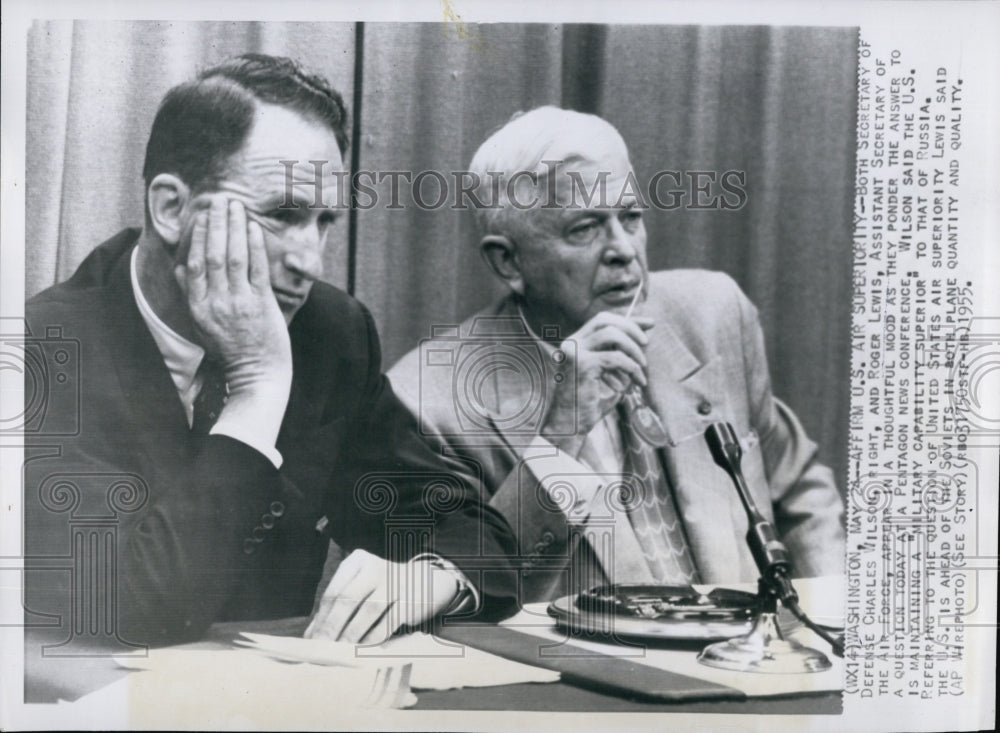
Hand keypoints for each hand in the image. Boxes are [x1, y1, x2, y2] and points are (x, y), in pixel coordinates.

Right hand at [174, 195, 291, 396]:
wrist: (256, 373)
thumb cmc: (229, 347)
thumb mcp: (200, 323)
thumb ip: (190, 294)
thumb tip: (181, 266)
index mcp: (198, 306)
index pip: (193, 263)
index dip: (196, 236)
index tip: (201, 215)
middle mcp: (215, 302)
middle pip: (211, 254)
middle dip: (214, 223)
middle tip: (218, 199)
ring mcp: (239, 303)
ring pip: (232, 257)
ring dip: (234, 227)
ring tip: (235, 205)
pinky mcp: (262, 304)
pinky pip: (257, 269)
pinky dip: (254, 245)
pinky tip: (253, 227)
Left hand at [305, 549, 460, 644]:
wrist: (424, 583)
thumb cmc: (383, 589)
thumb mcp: (360, 589)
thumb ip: (336, 609)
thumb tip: (311, 636)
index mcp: (358, 561)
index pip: (335, 590)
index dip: (322, 617)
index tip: (314, 640)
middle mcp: (376, 567)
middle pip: (348, 598)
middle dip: (333, 626)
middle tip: (323, 648)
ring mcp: (395, 581)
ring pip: (368, 611)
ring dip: (352, 634)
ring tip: (341, 652)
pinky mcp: (410, 599)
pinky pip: (388, 622)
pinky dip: (373, 638)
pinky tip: (363, 649)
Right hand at [540, 311, 653, 456]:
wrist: (569, 426)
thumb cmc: (588, 404)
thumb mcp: (607, 375)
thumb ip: (619, 356)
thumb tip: (644, 338)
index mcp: (575, 343)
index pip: (602, 320)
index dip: (628, 320)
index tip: (650, 324)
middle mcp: (571, 343)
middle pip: (605, 321)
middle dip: (631, 328)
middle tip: (647, 343)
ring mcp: (574, 352)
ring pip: (612, 334)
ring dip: (633, 348)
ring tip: (642, 367)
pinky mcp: (582, 365)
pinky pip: (616, 358)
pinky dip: (632, 368)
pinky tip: (638, 381)